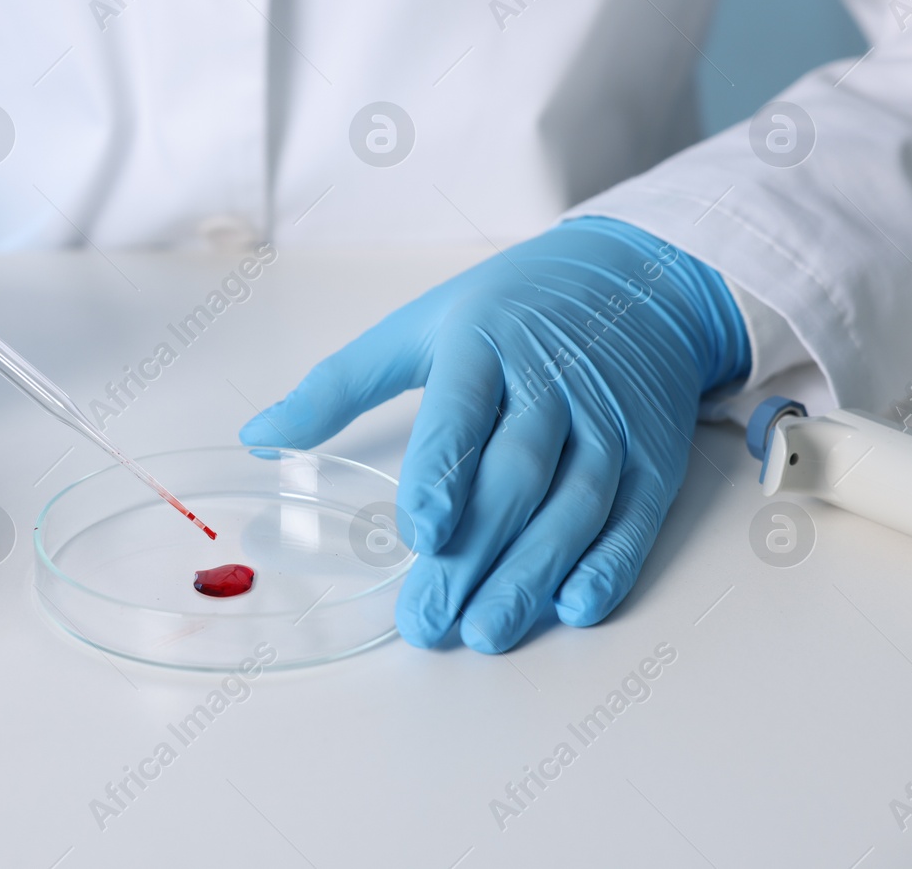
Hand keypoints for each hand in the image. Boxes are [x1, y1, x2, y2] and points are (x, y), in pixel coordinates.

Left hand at [239, 217, 748, 652]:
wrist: (638, 281)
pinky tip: (573, 606)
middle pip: (515, 476)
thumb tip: (258, 434)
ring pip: (574, 505)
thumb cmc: (510, 309)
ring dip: (532, 573)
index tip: (419, 532)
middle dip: (474, 553)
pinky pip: (634, 517)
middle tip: (430, 617)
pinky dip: (609, 564)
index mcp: (485, 345)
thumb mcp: (419, 327)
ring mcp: (609, 422)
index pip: (462, 412)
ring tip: (486, 629)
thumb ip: (339, 384)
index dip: (444, 474)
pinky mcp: (653, 456)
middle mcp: (553, 384)